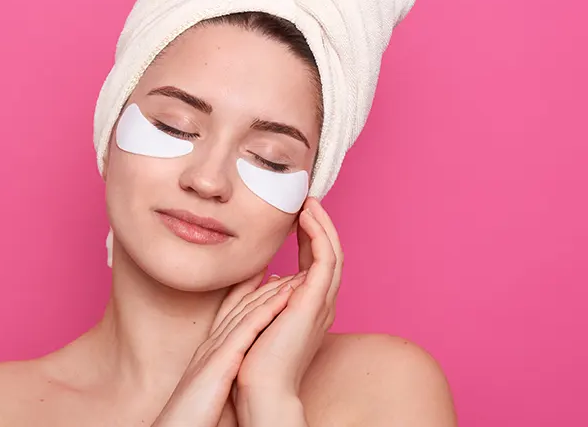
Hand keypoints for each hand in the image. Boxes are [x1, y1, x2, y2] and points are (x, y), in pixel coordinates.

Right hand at [151, 270, 305, 426]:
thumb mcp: (209, 391)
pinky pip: (246, 330)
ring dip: (272, 291)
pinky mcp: (220, 363)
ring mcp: (214, 351)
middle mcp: (210, 346)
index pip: (231, 316)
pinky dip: (266, 311)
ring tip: (297, 275)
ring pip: (246, 312)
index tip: (270, 277)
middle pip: (240, 307)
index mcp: (209, 354)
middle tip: (291, 267)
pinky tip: (285, 298)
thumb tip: (235, 373)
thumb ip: (221, 376)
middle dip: (266, 286)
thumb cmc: (191, 420)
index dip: (250, 294)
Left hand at [235, 198, 343, 421]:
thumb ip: (269, 294)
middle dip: (320, 227)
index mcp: (309, 307)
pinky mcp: (316, 301)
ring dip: (322, 225)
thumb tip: (274, 273)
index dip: (309, 238)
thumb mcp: (262, 315)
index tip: (296, 216)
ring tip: (309, 203)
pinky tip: (307, 218)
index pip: (314, 265)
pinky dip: (319, 235)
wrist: (260, 386)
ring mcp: (322, 303)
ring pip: (333, 253)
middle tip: (308, 202)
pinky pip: (326, 259)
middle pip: (329, 256)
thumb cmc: (255, 358)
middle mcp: (321, 304)